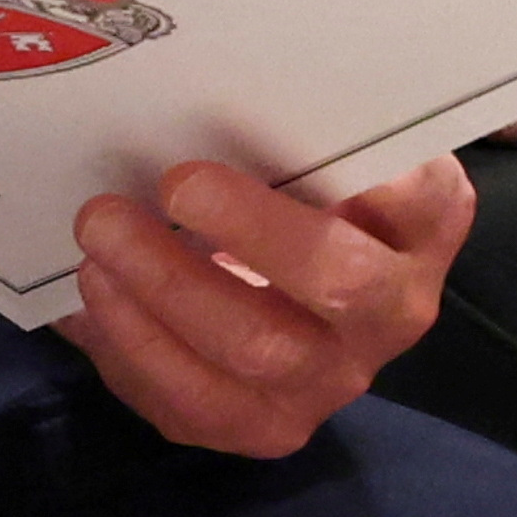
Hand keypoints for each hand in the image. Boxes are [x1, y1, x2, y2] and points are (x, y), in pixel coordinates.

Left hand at [59, 152, 470, 457]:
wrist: (305, 268)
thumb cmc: (307, 176)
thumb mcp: (326, 138)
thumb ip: (300, 119)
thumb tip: (208, 91)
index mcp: (423, 225)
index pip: (411, 203)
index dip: (348, 181)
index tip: (214, 170)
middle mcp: (394, 314)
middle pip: (332, 285)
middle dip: (235, 235)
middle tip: (148, 194)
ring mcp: (332, 381)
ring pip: (254, 358)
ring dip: (161, 298)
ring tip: (99, 242)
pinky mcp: (265, 425)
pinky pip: (196, 405)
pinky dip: (131, 350)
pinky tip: (93, 298)